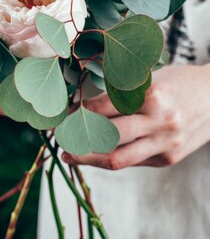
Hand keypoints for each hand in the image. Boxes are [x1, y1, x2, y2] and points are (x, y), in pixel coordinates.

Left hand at [63, 63, 209, 169]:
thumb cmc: (179, 82)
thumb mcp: (151, 77)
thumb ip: (121, 91)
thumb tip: (83, 105)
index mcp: (151, 94)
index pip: (104, 107)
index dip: (79, 111)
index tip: (64, 112)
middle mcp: (159, 120)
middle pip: (107, 136)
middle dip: (77, 137)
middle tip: (59, 135)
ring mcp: (166, 143)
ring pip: (117, 158)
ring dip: (88, 158)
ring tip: (69, 154)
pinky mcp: (169, 159)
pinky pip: (133, 162)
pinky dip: (112, 158)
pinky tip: (96, 155)